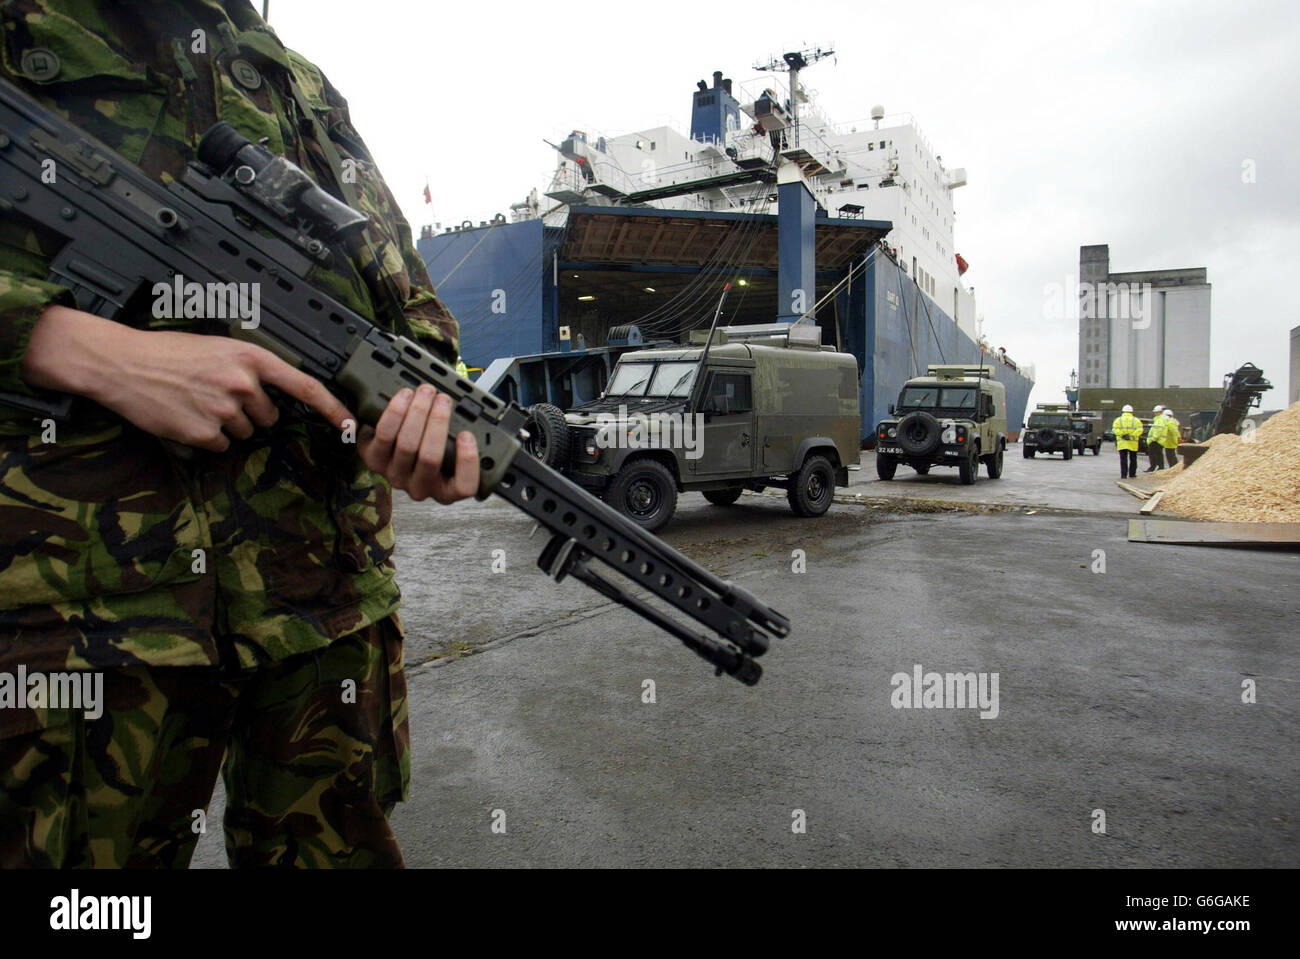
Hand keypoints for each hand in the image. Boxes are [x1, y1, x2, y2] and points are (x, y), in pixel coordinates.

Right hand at [21, 305, 350, 449]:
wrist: (122, 363)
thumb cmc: (167, 353)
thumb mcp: (218, 348)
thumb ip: (250, 368)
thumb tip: (273, 393)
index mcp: (251, 358)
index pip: (305, 386)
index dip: (332, 408)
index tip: (349, 423)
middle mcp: (244, 384)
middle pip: (269, 417)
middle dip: (249, 412)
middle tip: (215, 394)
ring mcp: (225, 410)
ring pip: (245, 432)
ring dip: (226, 424)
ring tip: (196, 401)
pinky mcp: (205, 433)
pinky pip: (221, 445)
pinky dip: (207, 437)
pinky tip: (186, 416)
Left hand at [358, 385, 479, 502]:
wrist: (388, 443)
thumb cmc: (426, 444)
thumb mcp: (450, 448)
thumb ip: (461, 440)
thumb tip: (471, 422)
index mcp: (445, 488)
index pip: (464, 487)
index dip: (467, 461)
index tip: (467, 435)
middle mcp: (420, 487)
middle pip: (430, 458)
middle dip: (438, 422)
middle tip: (443, 399)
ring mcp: (395, 475)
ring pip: (407, 444)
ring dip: (417, 412)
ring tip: (425, 393)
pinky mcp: (374, 460)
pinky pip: (385, 434)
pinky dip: (396, 413)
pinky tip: (405, 398)